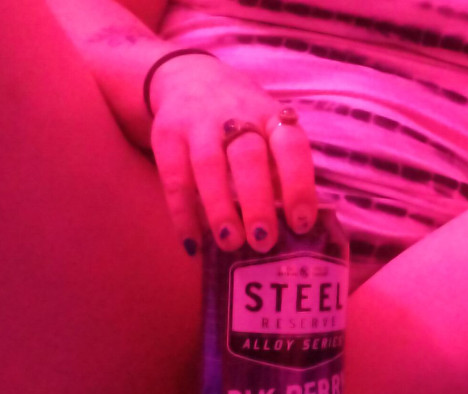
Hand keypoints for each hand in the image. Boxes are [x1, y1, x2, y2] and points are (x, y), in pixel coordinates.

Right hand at [147, 51, 316, 254]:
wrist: (188, 77)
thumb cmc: (242, 118)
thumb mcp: (267, 129)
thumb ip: (280, 168)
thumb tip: (293, 228)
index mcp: (271, 117)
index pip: (291, 147)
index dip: (298, 185)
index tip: (301, 223)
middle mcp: (236, 115)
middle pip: (248, 158)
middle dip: (257, 202)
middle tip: (263, 242)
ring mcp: (198, 124)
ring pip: (208, 166)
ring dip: (220, 208)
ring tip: (230, 243)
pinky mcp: (166, 135)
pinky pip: (174, 178)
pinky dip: (183, 214)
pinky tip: (193, 243)